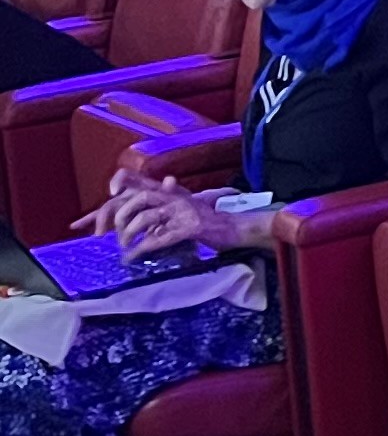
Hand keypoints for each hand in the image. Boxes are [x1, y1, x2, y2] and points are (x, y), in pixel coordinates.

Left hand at [92, 172, 234, 261]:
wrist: (233, 229)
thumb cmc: (202, 223)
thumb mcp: (175, 211)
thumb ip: (153, 213)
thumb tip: (126, 224)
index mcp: (168, 191)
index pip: (138, 178)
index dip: (120, 182)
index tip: (110, 193)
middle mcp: (175, 196)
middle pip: (138, 198)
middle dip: (118, 217)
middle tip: (106, 234)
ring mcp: (184, 210)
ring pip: (148, 217)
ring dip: (130, 234)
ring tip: (123, 247)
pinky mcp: (191, 227)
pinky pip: (160, 237)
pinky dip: (142, 248)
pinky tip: (132, 257)